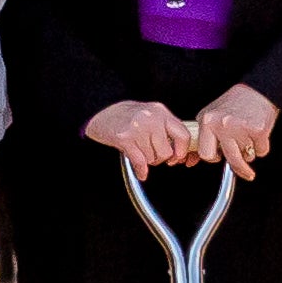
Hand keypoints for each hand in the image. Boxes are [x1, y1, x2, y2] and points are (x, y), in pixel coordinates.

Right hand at [86, 98, 201, 176]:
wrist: (98, 111)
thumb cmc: (124, 115)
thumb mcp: (149, 115)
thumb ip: (165, 129)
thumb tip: (180, 152)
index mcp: (160, 111)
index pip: (183, 135)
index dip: (181, 151)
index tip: (177, 157)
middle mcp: (151, 118)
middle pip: (166, 151)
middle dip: (160, 158)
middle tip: (152, 155)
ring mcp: (137, 127)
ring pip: (152, 157)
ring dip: (147, 160)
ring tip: (139, 153)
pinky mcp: (124, 138)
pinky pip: (140, 161)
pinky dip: (141, 170)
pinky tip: (141, 172)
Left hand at [197, 85, 281, 169]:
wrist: (257, 92)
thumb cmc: (234, 104)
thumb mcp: (211, 116)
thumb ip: (204, 136)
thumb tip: (193, 161)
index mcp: (207, 121)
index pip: (205, 153)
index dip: (213, 157)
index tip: (218, 157)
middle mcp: (222, 124)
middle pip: (230, 159)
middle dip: (239, 167)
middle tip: (244, 171)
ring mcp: (240, 127)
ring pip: (247, 156)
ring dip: (250, 153)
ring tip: (249, 140)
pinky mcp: (258, 130)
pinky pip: (261, 151)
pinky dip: (261, 147)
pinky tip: (258, 136)